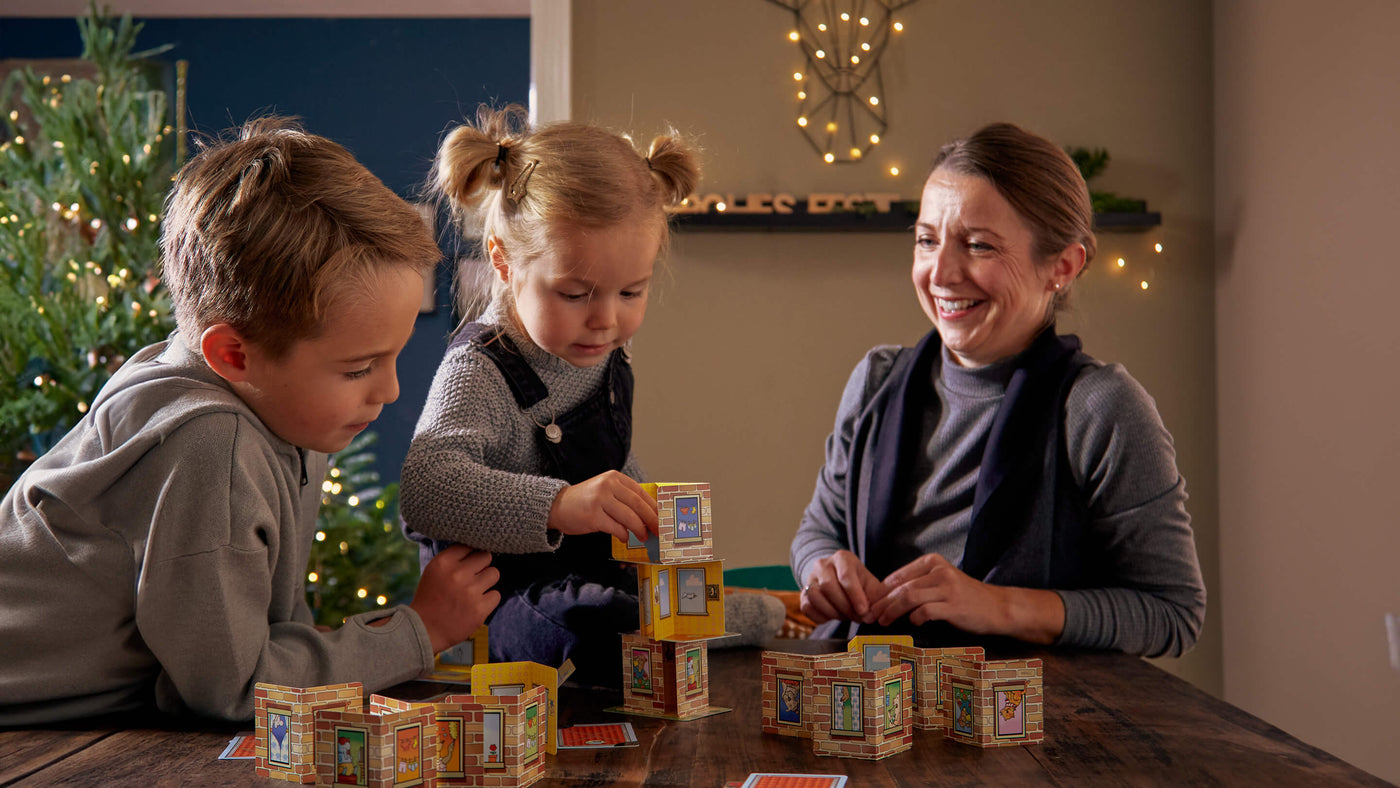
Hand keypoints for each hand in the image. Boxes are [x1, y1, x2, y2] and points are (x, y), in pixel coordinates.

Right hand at [411, 544, 501, 653]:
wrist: (424, 629)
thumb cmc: (431, 598)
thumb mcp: (434, 571)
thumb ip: (454, 558)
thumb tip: (479, 549)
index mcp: (444, 562)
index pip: (469, 546)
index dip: (470, 555)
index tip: (467, 564)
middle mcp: (458, 574)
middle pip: (486, 556)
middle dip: (481, 566)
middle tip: (472, 578)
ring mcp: (470, 592)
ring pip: (494, 573)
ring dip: (487, 582)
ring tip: (474, 591)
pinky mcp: (480, 609)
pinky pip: (496, 595)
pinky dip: (488, 600)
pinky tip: (475, 605)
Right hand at [547, 471, 658, 542]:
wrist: (557, 506)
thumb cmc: (586, 501)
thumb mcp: (606, 491)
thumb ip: (624, 498)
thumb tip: (650, 515)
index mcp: (614, 478)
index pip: (641, 493)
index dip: (654, 508)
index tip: (662, 519)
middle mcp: (608, 485)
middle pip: (638, 505)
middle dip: (651, 520)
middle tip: (658, 530)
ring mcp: (600, 500)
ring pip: (629, 517)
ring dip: (639, 530)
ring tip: (643, 536)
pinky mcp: (593, 515)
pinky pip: (616, 528)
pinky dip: (624, 535)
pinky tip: (625, 538)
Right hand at [799, 550, 886, 624]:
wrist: (841, 582)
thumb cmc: (860, 584)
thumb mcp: (871, 585)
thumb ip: (875, 598)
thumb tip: (871, 615)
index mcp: (842, 558)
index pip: (845, 576)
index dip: (855, 596)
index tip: (864, 611)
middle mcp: (823, 564)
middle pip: (828, 586)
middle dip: (844, 606)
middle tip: (856, 617)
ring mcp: (810, 578)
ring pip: (815, 596)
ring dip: (832, 612)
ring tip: (845, 616)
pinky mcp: (803, 593)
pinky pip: (806, 607)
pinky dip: (820, 617)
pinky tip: (832, 616)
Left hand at [866, 554, 1064, 642]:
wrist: (997, 607)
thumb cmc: (964, 598)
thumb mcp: (940, 583)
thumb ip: (917, 585)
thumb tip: (885, 598)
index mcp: (932, 562)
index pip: (897, 576)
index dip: (880, 592)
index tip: (869, 605)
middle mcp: (939, 571)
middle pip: (901, 587)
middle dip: (882, 603)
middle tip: (870, 616)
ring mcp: (948, 587)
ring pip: (909, 597)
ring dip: (892, 611)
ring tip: (883, 622)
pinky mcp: (954, 604)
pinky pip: (926, 611)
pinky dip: (915, 618)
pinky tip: (913, 623)